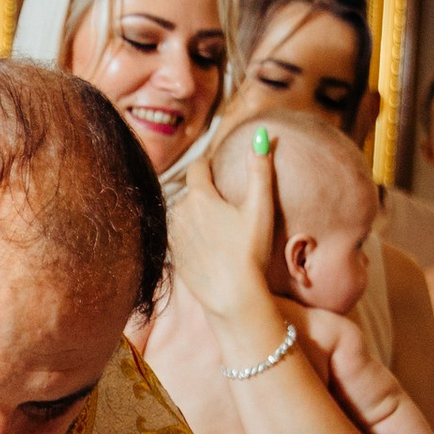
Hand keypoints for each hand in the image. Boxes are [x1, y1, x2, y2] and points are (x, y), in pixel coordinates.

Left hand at [165, 142, 284, 349]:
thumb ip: (260, 170)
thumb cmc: (249, 252)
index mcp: (199, 196)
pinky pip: (181, 237)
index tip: (220, 170)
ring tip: (220, 232)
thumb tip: (262, 136)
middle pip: (192, 192)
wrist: (232, 297)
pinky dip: (192, 238)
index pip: (199, 167)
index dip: (210, 165)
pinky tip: (210, 249)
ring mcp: (173, 235)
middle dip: (207, 195)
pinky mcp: (172, 256)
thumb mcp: (260, 208)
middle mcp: (179, 212)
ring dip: (197, 216)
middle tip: (228, 210)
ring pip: (184, 215)